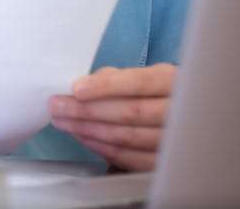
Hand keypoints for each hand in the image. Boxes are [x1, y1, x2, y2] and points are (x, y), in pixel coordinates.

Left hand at [48, 63, 175, 170]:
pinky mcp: (167, 162)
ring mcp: (177, 140)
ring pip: (130, 137)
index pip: (140, 82)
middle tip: (57, 107)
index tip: (76, 89)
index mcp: (172, 81)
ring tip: (64, 122)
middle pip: (132, 112)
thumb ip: (117, 77)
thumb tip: (86, 83)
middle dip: (88, 110)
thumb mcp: (142, 77)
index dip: (107, 86)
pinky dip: (105, 149)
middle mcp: (179, 110)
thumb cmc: (155, 93)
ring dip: (90, 131)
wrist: (182, 120)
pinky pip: (133, 159)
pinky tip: (84, 139)